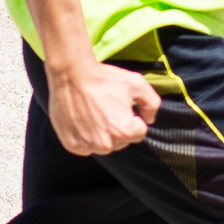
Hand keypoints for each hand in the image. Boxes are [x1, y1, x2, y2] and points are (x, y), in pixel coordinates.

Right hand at [43, 55, 159, 158]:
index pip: (139, 132)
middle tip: (108, 109)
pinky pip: (85, 148)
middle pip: (122, 141)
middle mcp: (106, 144)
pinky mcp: (71, 145)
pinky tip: (83, 121)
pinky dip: (85, 138)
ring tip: (95, 115)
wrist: (71, 74)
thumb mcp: (137, 83)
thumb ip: (152, 104)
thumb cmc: (103, 78)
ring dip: (103, 135)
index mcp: (124, 131)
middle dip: (119, 128)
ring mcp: (87, 146)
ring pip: (103, 147)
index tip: (123, 107)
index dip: (134, 118)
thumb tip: (149, 120)